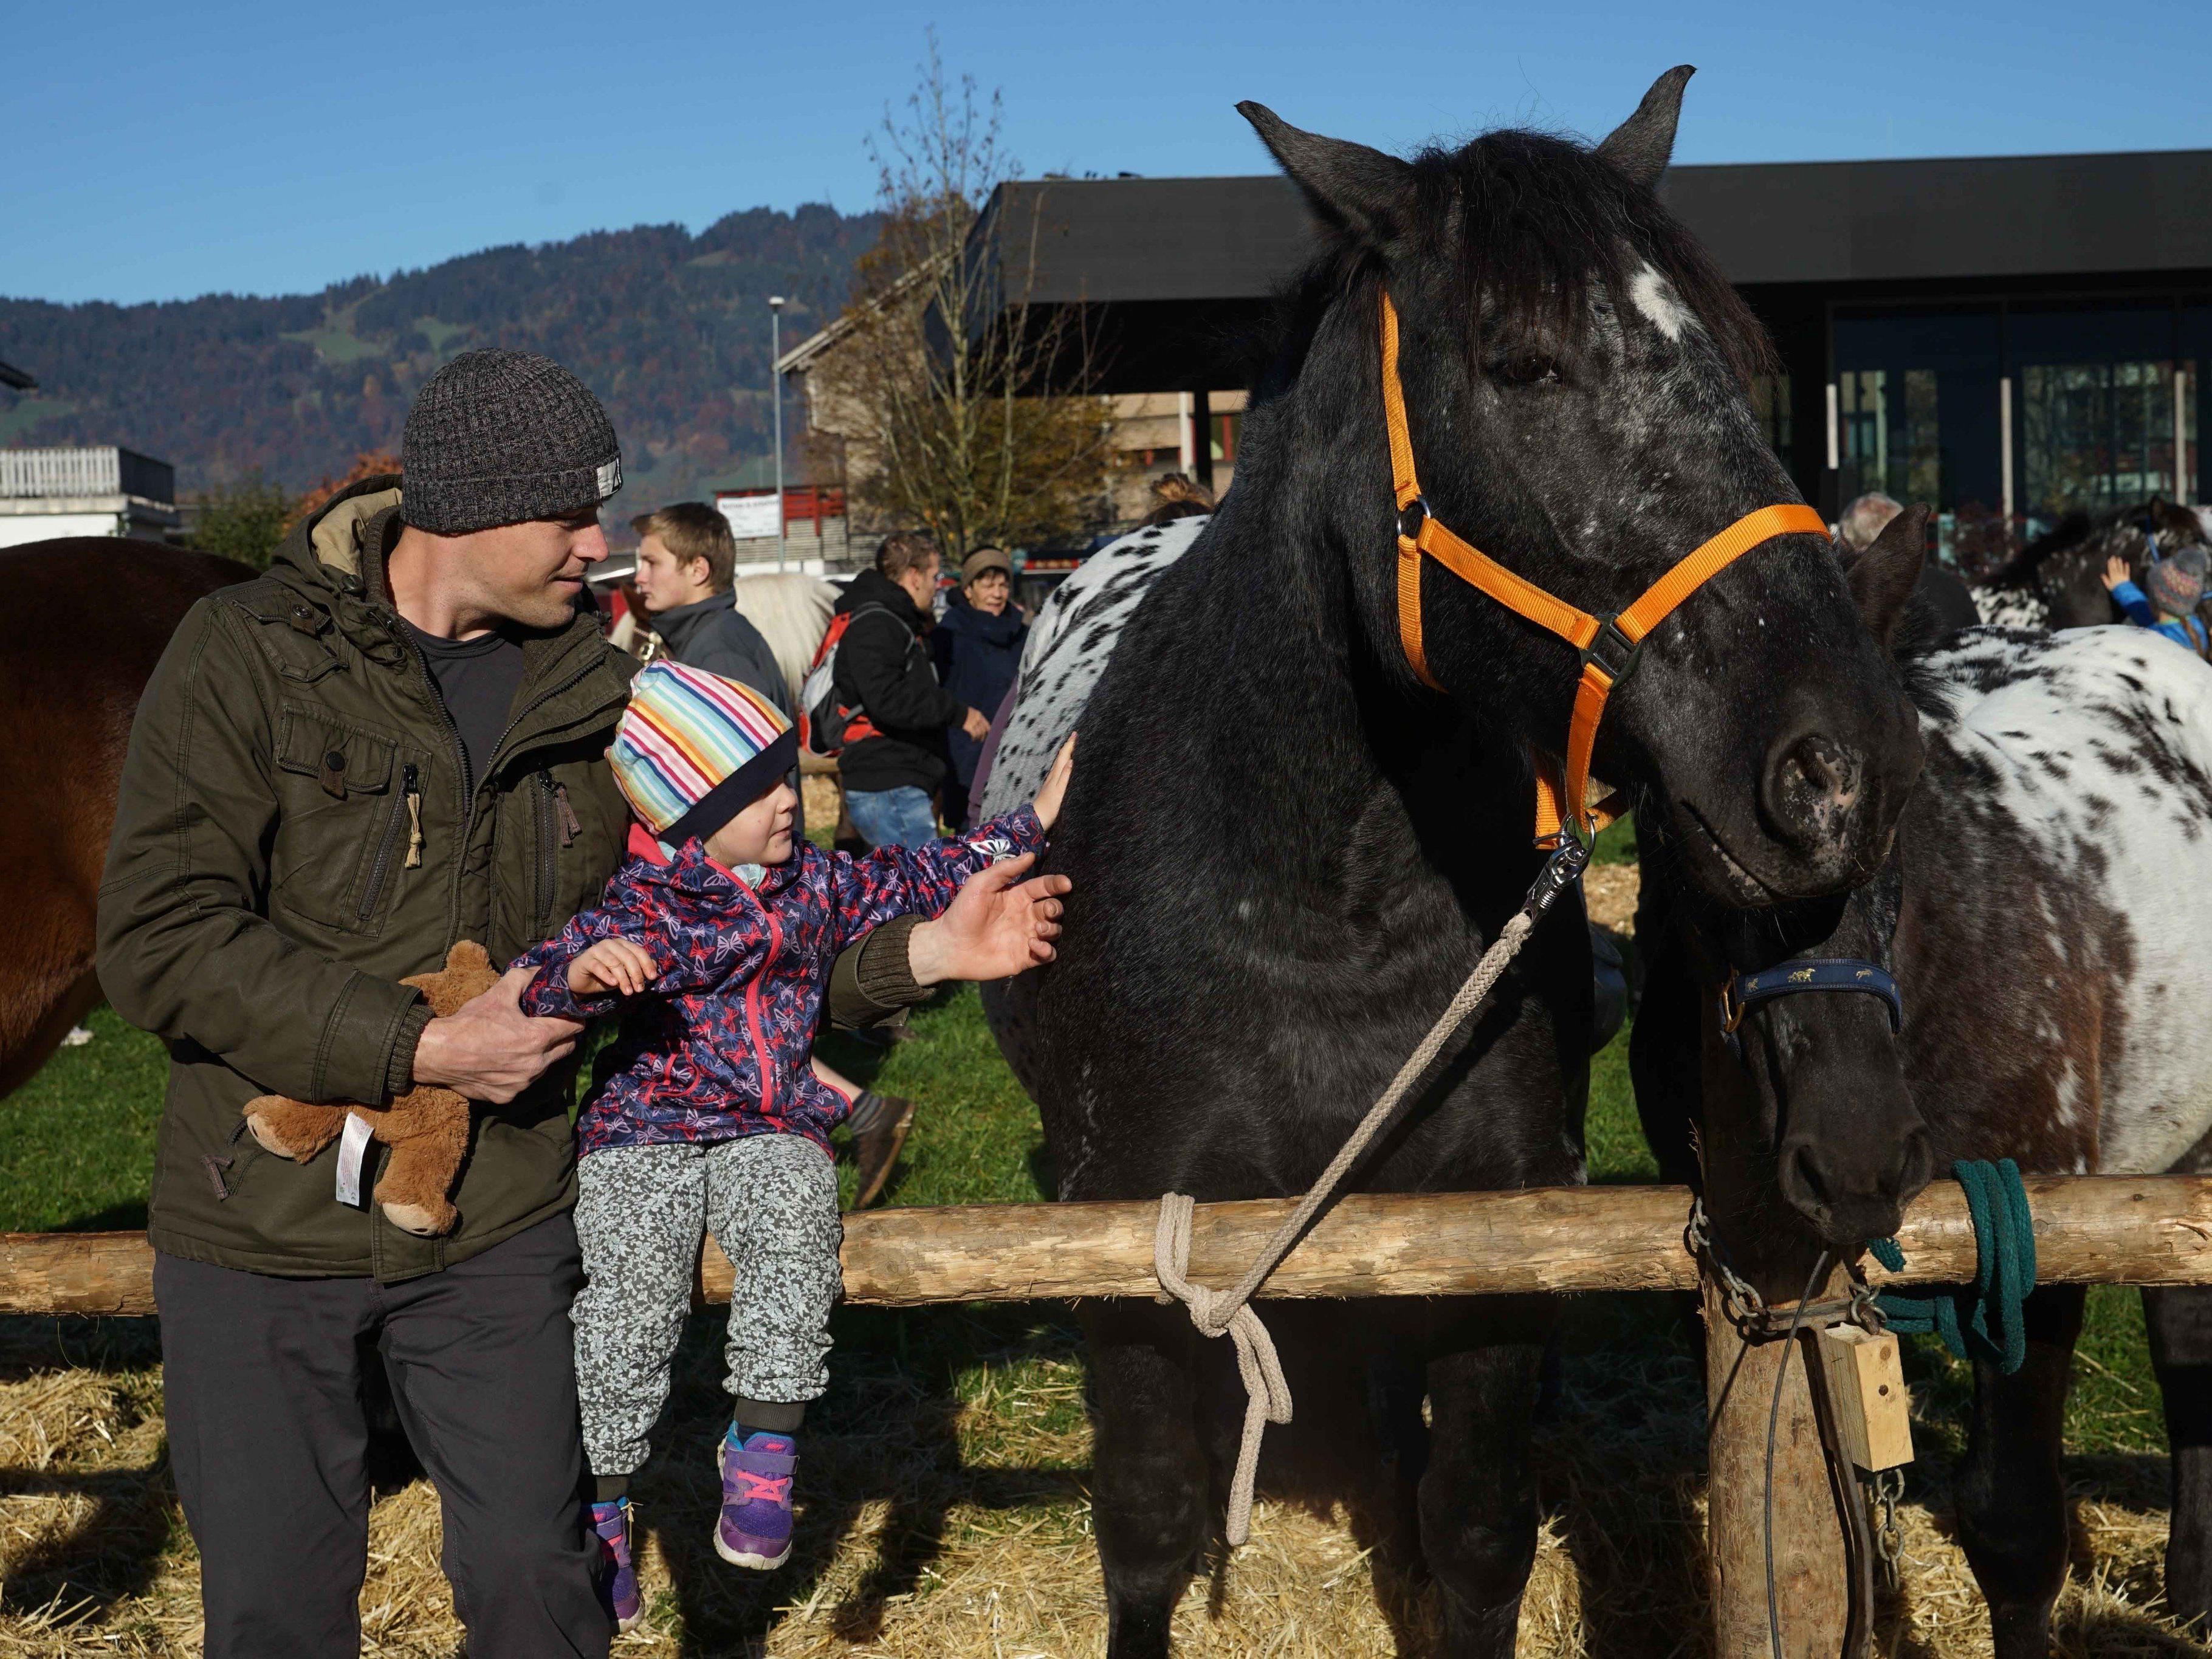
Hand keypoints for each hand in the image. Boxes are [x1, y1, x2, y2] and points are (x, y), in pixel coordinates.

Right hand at [411, 966, 583, 1104]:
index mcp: (537, 1038)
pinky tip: (505, 1062)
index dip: (573, 1018)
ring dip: (541, 1055)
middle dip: (562, 1037)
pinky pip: (523, 1083)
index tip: (569, 1014)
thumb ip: (522, 979)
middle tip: (549, 1027)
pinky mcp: (507, 1096)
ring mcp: (522, 1083)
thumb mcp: (497, 994)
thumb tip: (539, 970)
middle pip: (566, 1049)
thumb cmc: (469, 1023)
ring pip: (545, 1066)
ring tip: (523, 1044)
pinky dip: (520, 1072)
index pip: (574, 1028)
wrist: (438, 1053)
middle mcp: (535, 1064)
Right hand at [570, 937, 655, 996]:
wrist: (581, 982)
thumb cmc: (605, 976)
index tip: (652, 978)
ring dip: (623, 978)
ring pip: (614, 962)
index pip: (638, 951)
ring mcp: (597, 949)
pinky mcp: (586, 959)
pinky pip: (598, 967)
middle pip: (628, 956)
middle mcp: (610, 944)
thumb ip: (638, 969)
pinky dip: (607, 976)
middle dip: (636, 974)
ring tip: (628, 991)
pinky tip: (613, 984)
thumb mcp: (624, 975)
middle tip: (639, 989)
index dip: (647, 964)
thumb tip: (655, 967)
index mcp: (622, 944)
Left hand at [908, 852, 1070, 983]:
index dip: (1057, 883)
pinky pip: (1048, 954)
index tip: (1066, 884)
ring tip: (1038, 929)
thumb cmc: (962, 912)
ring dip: (1053, 928)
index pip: (1045, 887)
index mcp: (1018, 896)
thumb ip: (1005, 869)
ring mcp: (1026, 937)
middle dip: (1056, 908)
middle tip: (1047, 911)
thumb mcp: (980, 883)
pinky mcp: (1025, 957)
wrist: (949, 946)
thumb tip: (1031, 854)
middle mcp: (1025, 915)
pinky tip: (1034, 946)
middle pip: (1054, 908)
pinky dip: (1048, 950)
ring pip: (1055, 931)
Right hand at [961, 706, 991, 741]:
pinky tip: (972, 740)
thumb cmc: (962, 711)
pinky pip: (974, 734)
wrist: (956, 710)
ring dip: (978, 737)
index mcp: (979, 714)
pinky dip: (974, 738)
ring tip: (976, 739)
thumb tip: (978, 724)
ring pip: (979, 733)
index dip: (988, 730)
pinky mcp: (970, 727)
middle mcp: (978, 719)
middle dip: (983, 736)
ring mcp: (974, 723)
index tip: (987, 734)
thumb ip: (976, 717)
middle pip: (983, 730)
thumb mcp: (971, 712)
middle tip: (981, 740)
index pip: (987, 724)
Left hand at [1031, 732, 1075, 830]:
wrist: (1038, 818)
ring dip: (1065, 753)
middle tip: (1075, 736)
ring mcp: (1052, 781)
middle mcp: (1053, 775)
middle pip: (1061, 757)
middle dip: (1068, 746)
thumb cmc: (1050, 807)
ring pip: (1059, 763)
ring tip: (1071, 746)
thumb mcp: (1060, 792)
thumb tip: (1071, 761)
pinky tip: (1065, 764)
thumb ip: (1066, 777)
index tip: (1075, 734)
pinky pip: (1059, 770)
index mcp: (1056, 775)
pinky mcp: (1052, 786)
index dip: (1069, 745)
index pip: (1063, 756)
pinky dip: (1063, 763)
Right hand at [2103, 554, 2131, 590]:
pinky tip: (2126, 563)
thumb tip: (2102, 575)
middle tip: (2114, 557)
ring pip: (2120, 568)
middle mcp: (2117, 574)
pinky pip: (2127, 571)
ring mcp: (2122, 575)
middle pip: (2115, 567)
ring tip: (2119, 558)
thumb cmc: (2114, 589)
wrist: (2123, 591)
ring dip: (2120, 563)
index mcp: (2112, 576)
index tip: (2110, 559)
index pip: (2111, 569)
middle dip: (2114, 562)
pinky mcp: (2127, 577)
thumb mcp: (2108, 585)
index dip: (2110, 564)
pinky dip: (2127, 567)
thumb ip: (2105, 579)